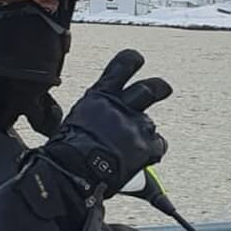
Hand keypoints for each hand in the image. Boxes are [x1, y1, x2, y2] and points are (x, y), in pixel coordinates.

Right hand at [40, 49, 170, 200]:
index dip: (132, 60)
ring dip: (146, 134)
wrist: (71, 171)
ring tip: (133, 147)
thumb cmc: (66, 150)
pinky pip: (159, 147)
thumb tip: (96, 121)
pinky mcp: (145, 146)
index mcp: (99, 96)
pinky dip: (152, 153)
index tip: (137, 59)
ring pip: (152, 123)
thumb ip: (94, 114)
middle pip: (151, 87)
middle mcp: (119, 106)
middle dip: (160, 87)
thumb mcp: (76, 120)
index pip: (121, 66)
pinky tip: (140, 160)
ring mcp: (134, 125)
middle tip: (164, 88)